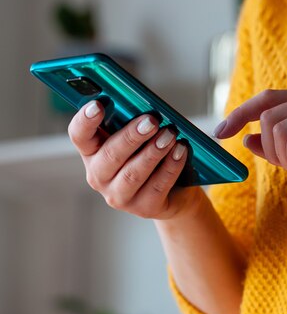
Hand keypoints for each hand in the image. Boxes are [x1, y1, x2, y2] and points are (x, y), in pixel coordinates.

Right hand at [68, 101, 202, 220]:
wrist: (174, 191)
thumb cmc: (150, 153)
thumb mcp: (138, 137)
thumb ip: (134, 122)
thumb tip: (147, 108)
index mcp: (92, 151)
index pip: (79, 135)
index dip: (85, 121)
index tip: (97, 105)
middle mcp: (99, 176)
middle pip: (109, 155)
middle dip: (131, 136)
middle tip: (151, 121)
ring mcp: (119, 196)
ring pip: (133, 174)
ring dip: (153, 152)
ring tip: (170, 135)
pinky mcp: (143, 208)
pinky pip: (157, 186)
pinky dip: (170, 167)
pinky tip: (180, 151)